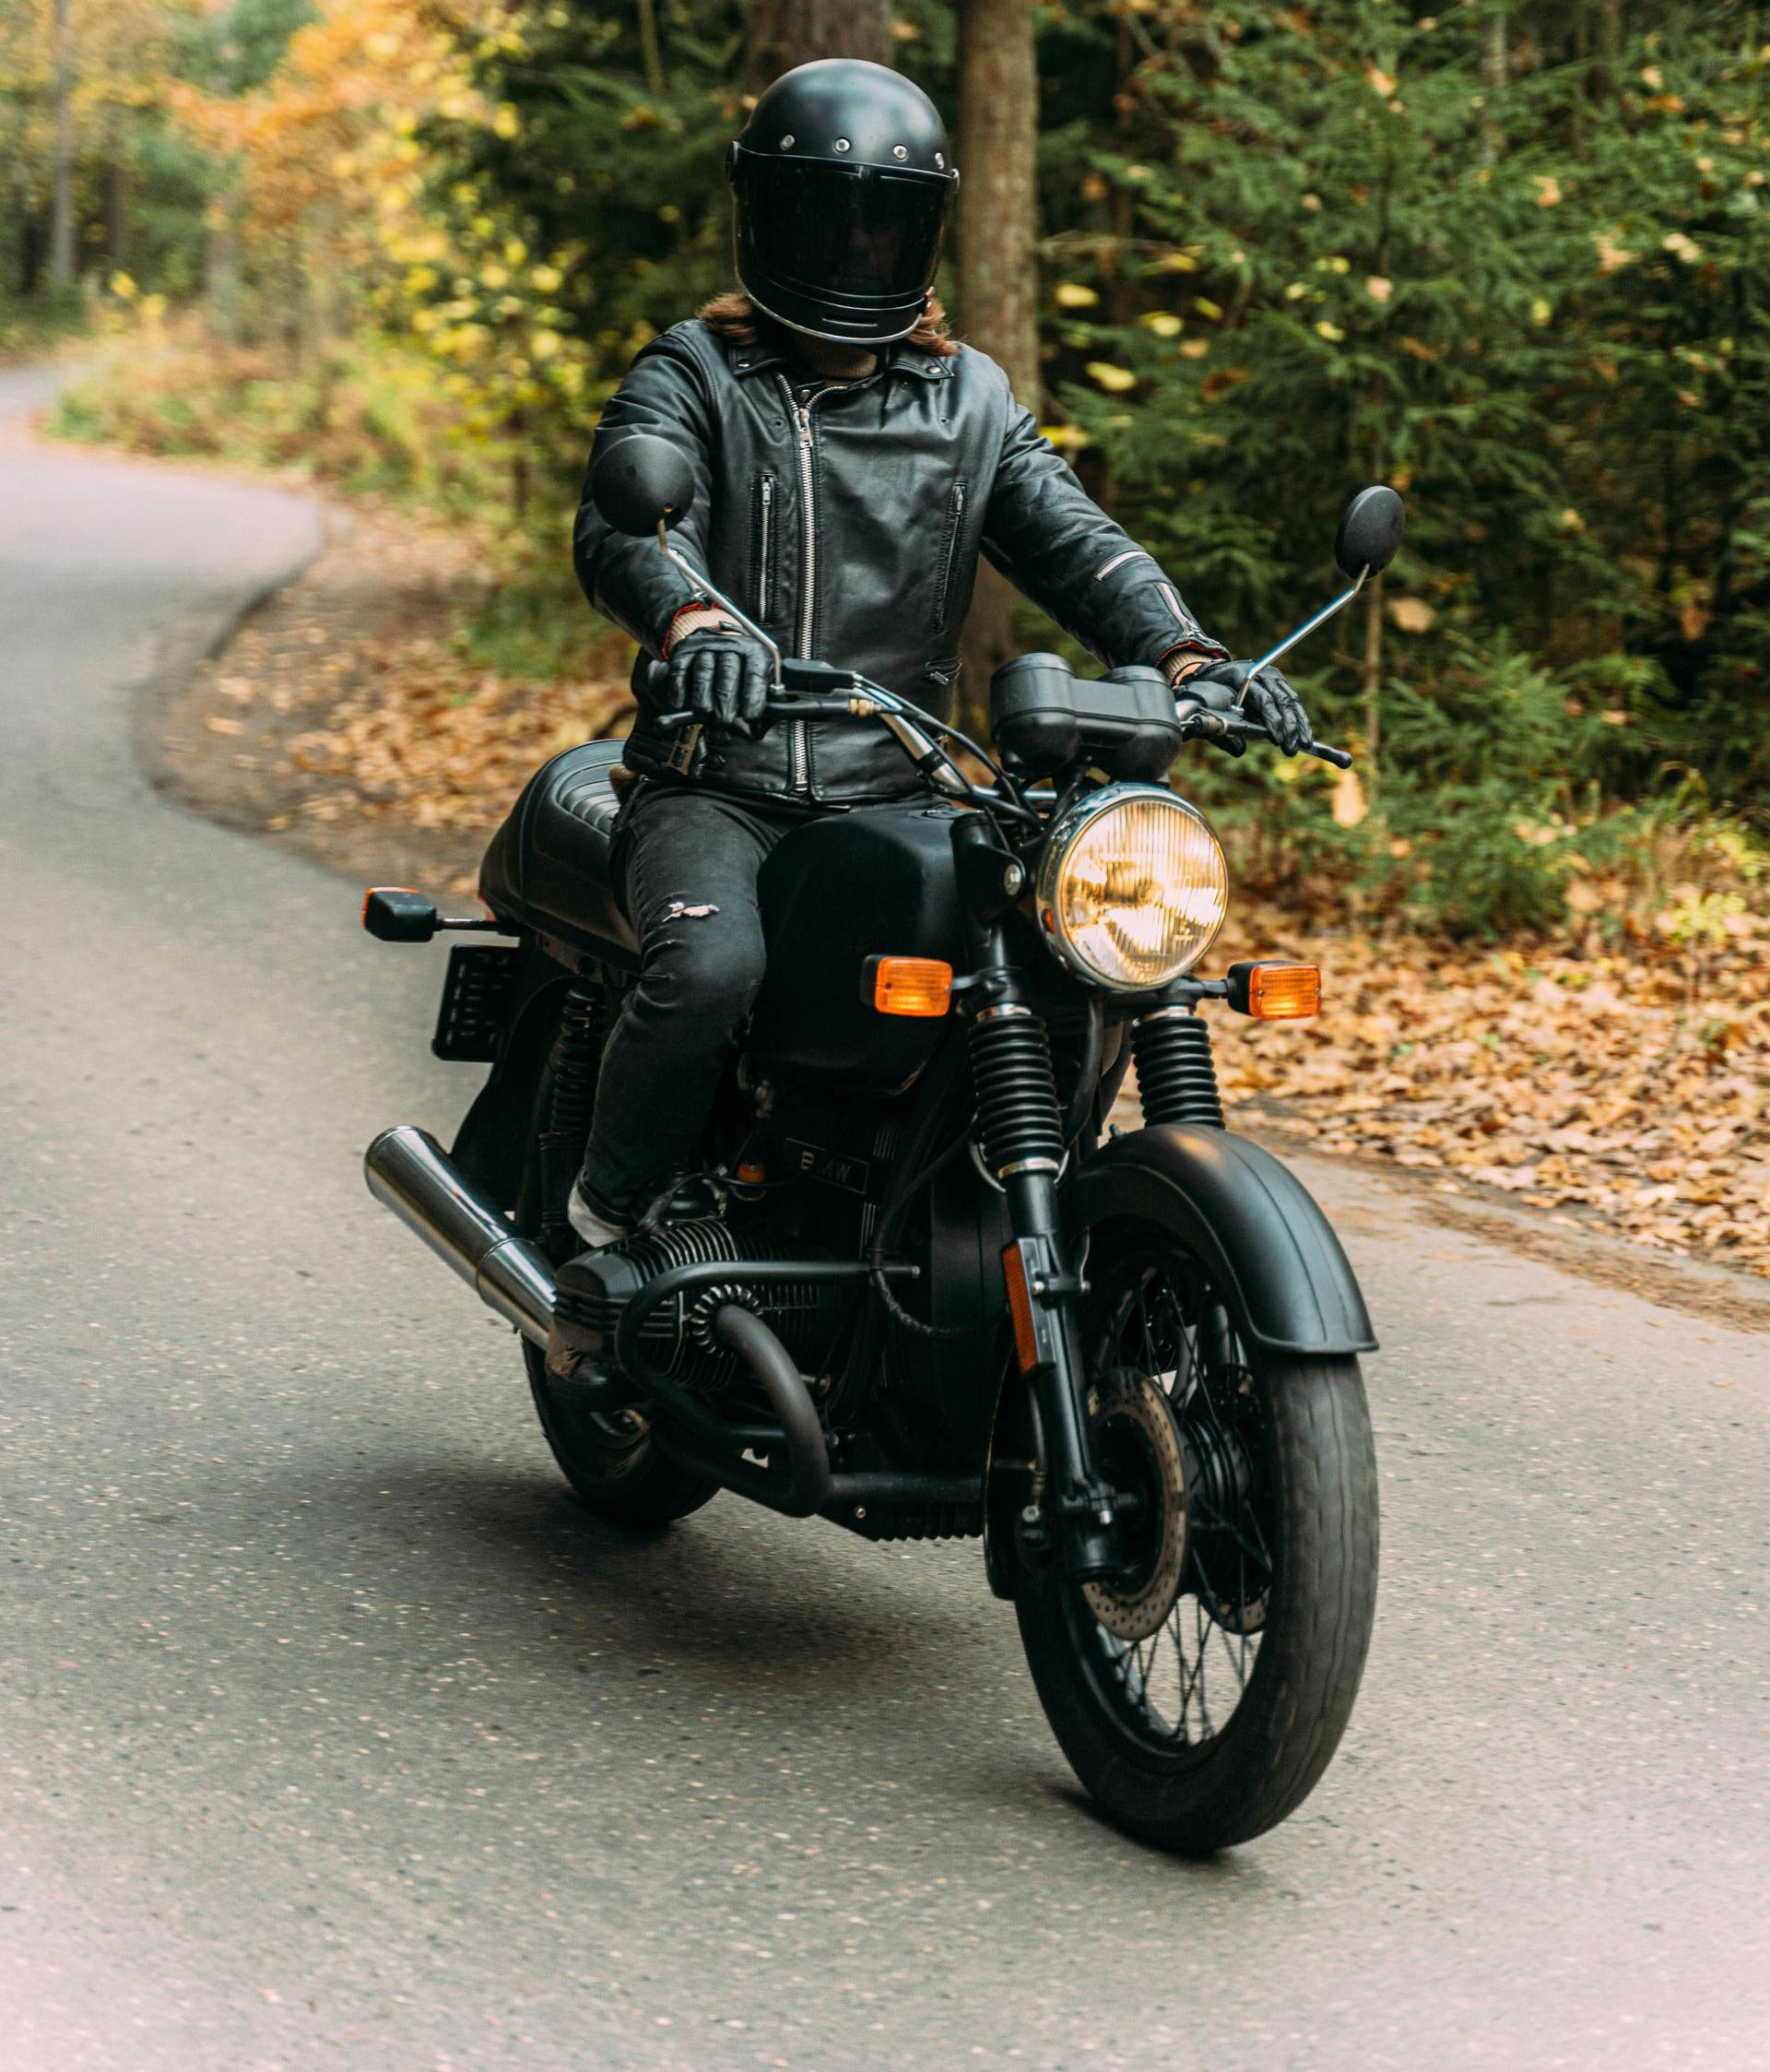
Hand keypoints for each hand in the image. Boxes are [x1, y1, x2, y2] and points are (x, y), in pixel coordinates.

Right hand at [665, 625, 772, 737]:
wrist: (716, 654)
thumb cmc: (740, 680)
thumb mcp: (758, 688)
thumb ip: (764, 706)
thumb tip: (760, 728)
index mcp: (755, 652)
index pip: (756, 672)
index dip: (753, 696)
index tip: (750, 717)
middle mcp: (731, 644)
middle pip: (728, 670)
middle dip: (726, 698)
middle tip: (724, 720)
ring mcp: (706, 645)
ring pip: (704, 669)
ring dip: (702, 694)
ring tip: (704, 712)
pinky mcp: (685, 650)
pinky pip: (680, 669)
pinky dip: (679, 689)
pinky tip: (680, 706)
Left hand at [1190, 658, 1312, 755]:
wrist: (1220, 670)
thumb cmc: (1216, 692)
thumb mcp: (1216, 705)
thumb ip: (1228, 724)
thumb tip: (1240, 750)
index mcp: (1243, 677)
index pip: (1264, 700)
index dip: (1273, 721)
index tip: (1278, 740)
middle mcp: (1262, 674)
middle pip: (1281, 700)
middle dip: (1290, 727)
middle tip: (1292, 748)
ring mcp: (1273, 676)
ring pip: (1291, 700)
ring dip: (1300, 724)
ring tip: (1305, 744)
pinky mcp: (1280, 682)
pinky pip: (1293, 700)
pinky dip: (1300, 718)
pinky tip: (1305, 734)